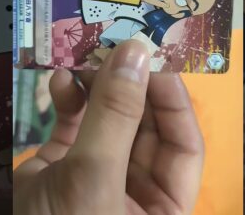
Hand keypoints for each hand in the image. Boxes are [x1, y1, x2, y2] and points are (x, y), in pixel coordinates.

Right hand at [14, 40, 203, 213]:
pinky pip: (72, 124)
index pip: (184, 144)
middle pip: (144, 124)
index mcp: (163, 205)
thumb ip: (115, 115)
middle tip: (113, 47)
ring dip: (96, 87)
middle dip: (129, 86)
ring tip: (84, 58)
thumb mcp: (93, 180)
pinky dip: (67, 100)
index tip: (152, 60)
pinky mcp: (60, 166)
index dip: (172, 101)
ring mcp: (96, 174)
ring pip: (107, 118)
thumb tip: (136, 52)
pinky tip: (61, 82)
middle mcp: (135, 187)